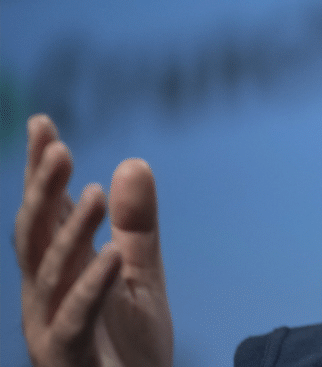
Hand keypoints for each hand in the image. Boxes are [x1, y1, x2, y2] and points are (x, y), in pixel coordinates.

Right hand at [15, 115, 173, 366]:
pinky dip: (92, 285)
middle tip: (59, 147)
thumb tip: (133, 162)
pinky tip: (111, 255)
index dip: (41, 171)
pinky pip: (77, 317)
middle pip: (34, 235)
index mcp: (59, 272)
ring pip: (49, 273)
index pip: (46, 213)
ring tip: (97, 194)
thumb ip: (137, 225)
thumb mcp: (140, 276)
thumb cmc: (129, 347)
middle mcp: (45, 295)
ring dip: (70, 232)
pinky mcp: (68, 357)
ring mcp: (51, 327)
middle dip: (43, 191)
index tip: (43, 124)